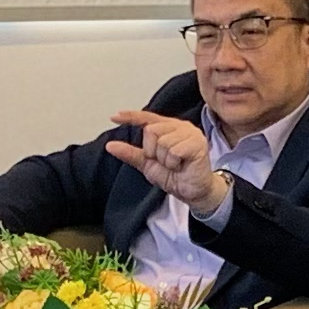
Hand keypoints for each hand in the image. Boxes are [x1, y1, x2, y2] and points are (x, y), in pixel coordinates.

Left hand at [105, 108, 226, 215]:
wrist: (192, 192)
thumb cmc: (174, 175)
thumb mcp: (147, 164)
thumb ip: (130, 153)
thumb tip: (110, 146)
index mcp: (168, 127)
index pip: (146, 118)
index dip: (130, 117)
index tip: (113, 117)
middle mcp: (179, 126)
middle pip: (151, 131)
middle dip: (153, 152)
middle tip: (166, 162)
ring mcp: (190, 133)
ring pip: (162, 142)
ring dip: (165, 160)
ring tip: (175, 165)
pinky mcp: (198, 143)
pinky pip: (174, 151)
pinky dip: (174, 163)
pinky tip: (182, 166)